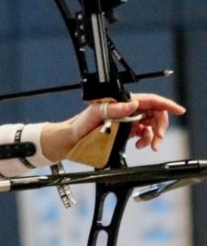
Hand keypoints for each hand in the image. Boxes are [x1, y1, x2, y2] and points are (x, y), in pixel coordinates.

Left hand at [40, 93, 184, 162]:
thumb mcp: (94, 115)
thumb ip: (113, 109)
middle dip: (159, 126)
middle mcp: (124, 109)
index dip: (165, 104)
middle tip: (157, 141)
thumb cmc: (77, 126)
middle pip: (153, 113)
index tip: (177, 110)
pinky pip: (141, 133)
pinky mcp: (123, 131)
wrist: (67, 141)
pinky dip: (144, 139)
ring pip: (149, 125)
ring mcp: (125, 120)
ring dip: (153, 135)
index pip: (149, 100)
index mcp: (120, 102)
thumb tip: (132, 104)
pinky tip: (138, 145)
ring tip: (148, 146)